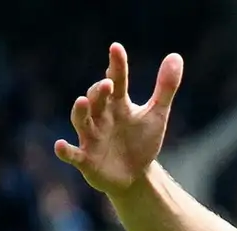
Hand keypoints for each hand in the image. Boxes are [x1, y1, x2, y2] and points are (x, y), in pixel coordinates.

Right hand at [55, 44, 182, 196]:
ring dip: (80, 111)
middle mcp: (101, 117)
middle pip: (97, 100)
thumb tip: (176, 56)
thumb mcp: (157, 115)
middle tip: (108, 83)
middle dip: (100, 92)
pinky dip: (65, 150)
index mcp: (118, 105)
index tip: (116, 48)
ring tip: (82, 101)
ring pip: (81, 121)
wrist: (134, 176)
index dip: (116, 65)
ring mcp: (91, 137)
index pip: (117, 80)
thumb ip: (165, 88)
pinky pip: (73, 154)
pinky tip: (59, 145)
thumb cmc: (141, 141)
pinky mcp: (86, 160)